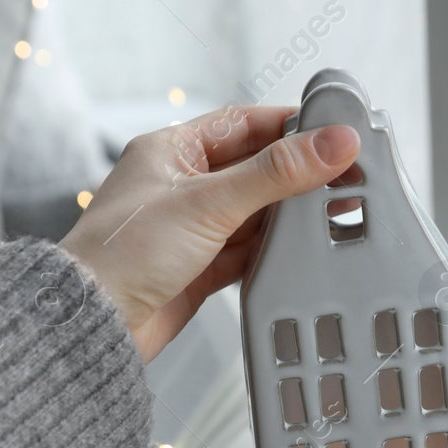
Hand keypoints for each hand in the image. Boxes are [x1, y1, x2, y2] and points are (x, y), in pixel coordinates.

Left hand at [61, 106, 360, 361]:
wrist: (96, 324)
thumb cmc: (123, 253)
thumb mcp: (209, 203)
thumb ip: (277, 173)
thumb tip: (333, 142)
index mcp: (173, 150)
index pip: (247, 123)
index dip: (294, 126)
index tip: (337, 133)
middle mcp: (184, 184)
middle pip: (259, 168)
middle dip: (302, 173)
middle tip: (350, 176)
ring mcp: (195, 227)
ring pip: (259, 211)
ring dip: (293, 214)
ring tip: (337, 211)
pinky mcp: (204, 266)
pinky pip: (253, 249)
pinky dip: (279, 249)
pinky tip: (305, 249)